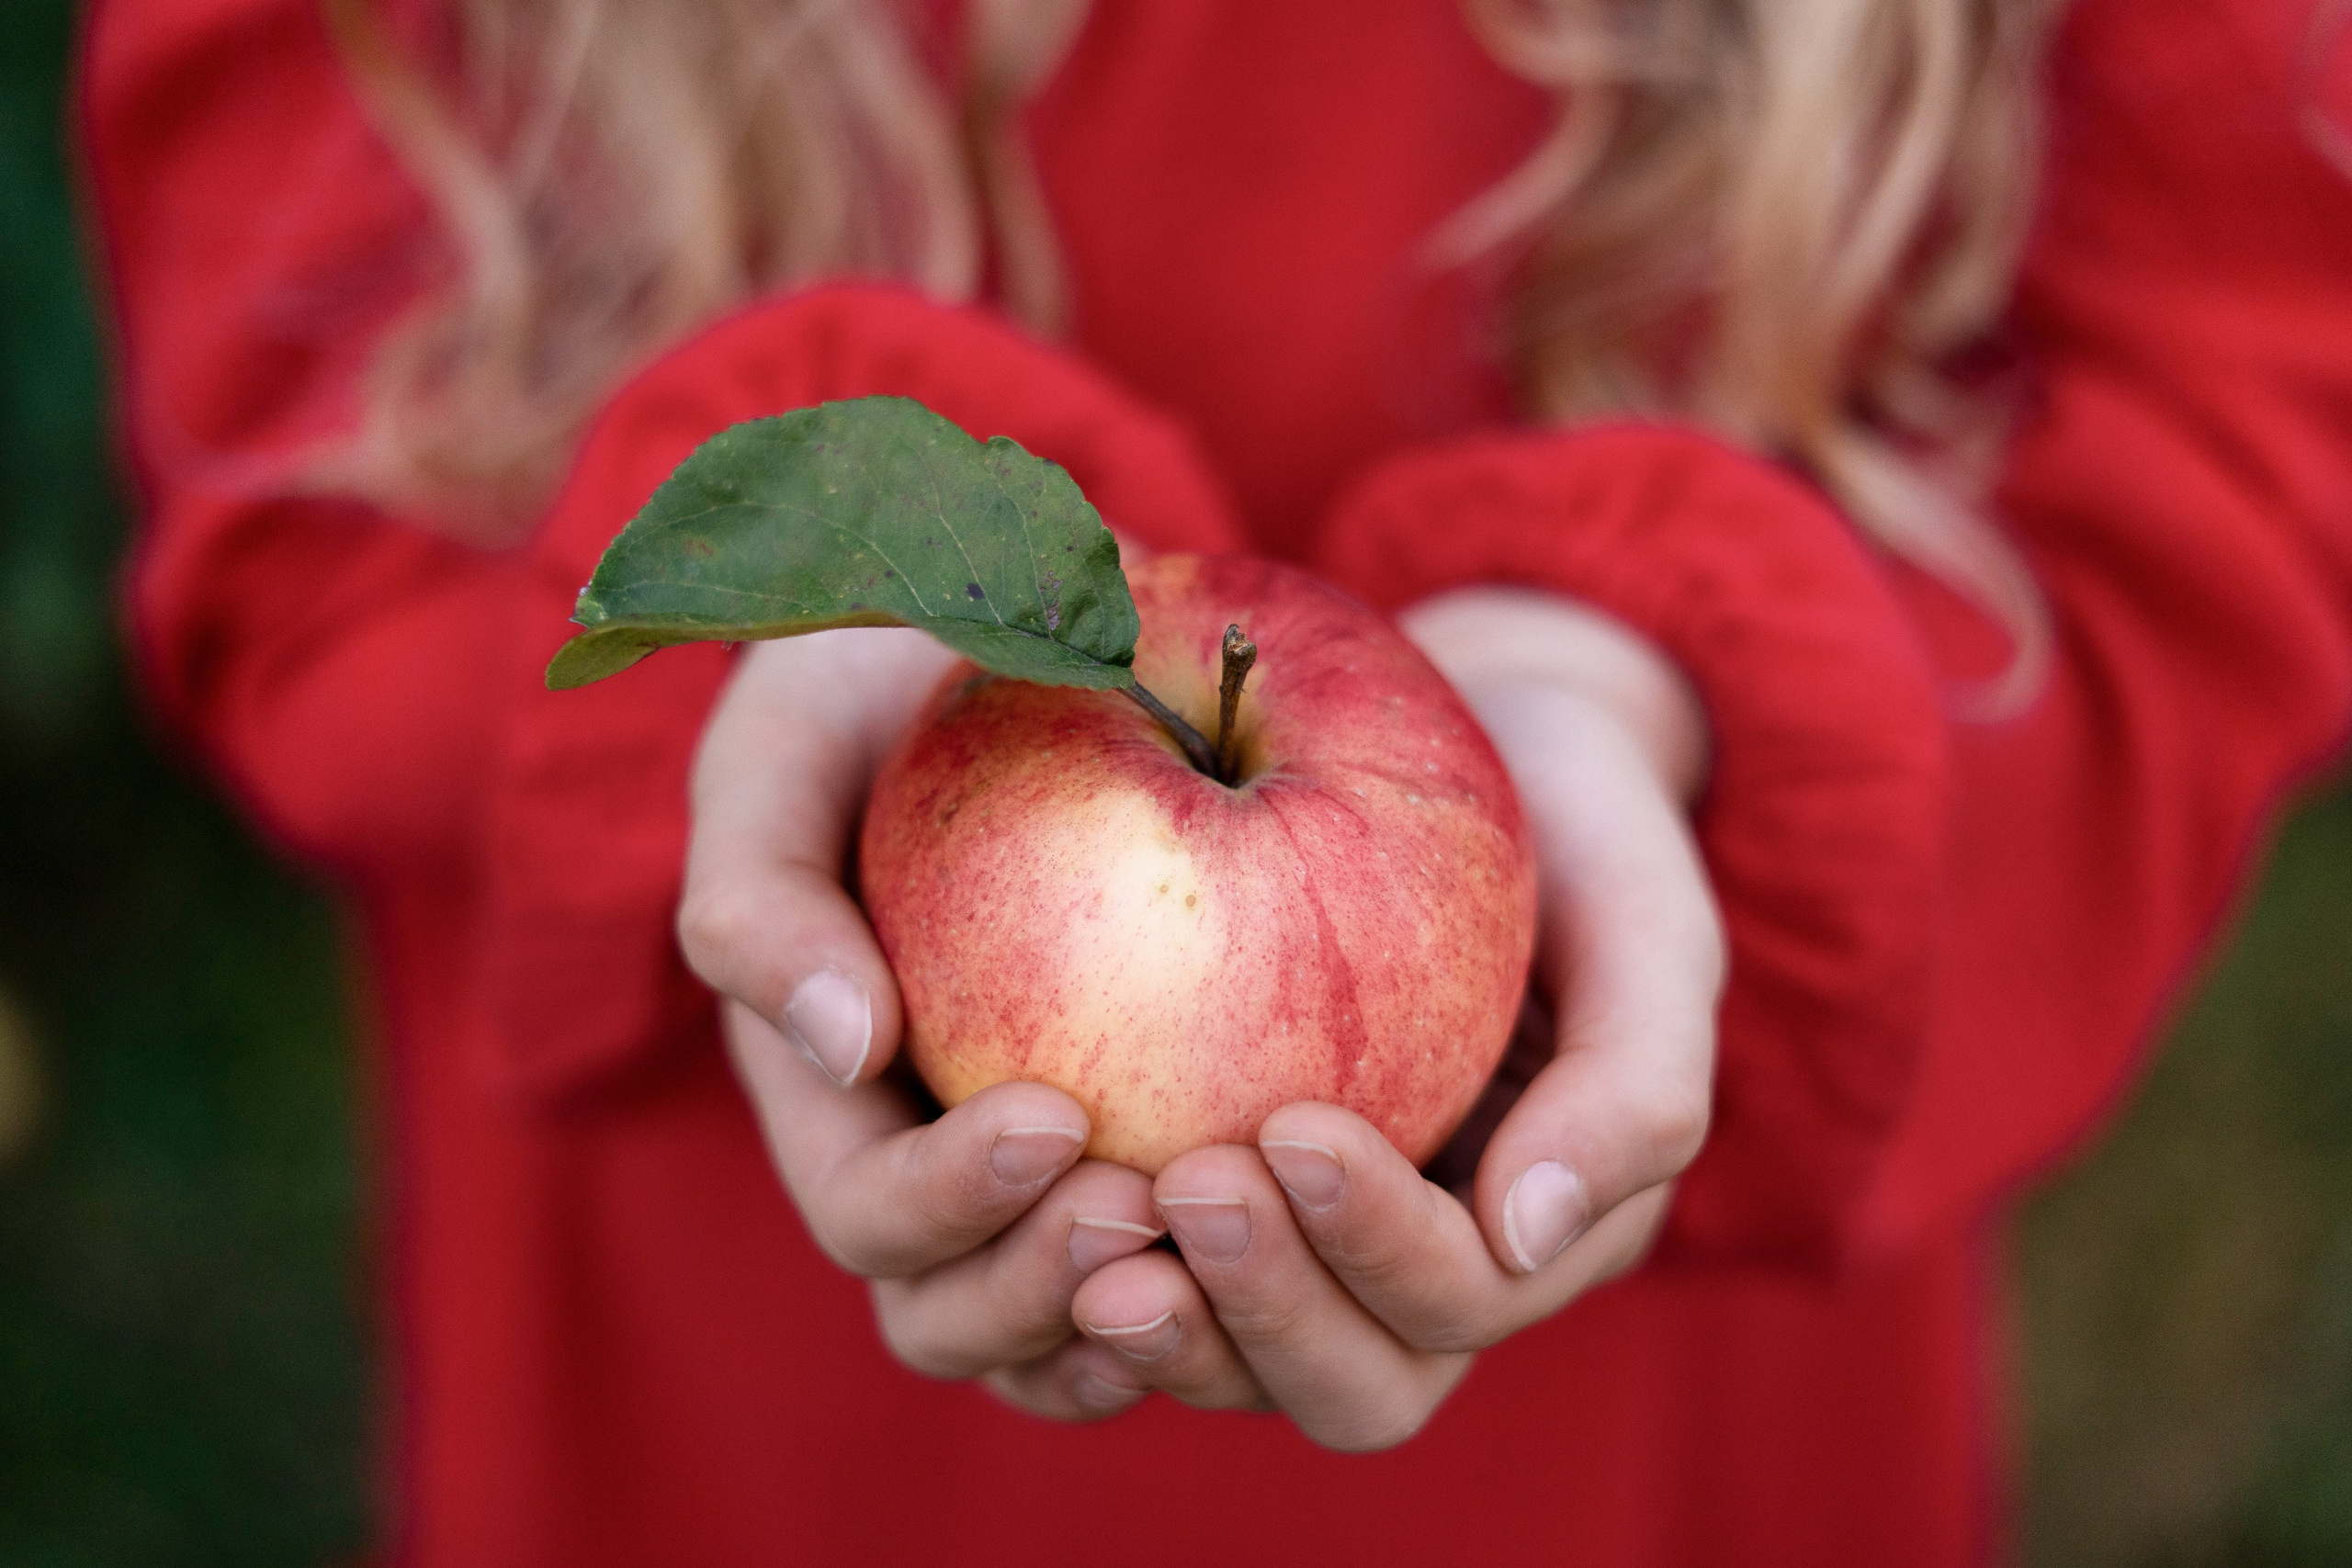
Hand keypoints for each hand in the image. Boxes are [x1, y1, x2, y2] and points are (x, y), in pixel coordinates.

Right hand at [680, 629, 1171, 1419]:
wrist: (1013, 627)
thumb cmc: (865, 681)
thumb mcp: (783, 749)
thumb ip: (767, 894)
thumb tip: (848, 1046)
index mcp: (831, 1101)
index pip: (870, 1215)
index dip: (947, 1199)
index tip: (1051, 1112)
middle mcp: (929, 1167)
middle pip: (955, 1318)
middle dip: (1038, 1291)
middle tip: (1144, 1204)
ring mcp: (1038, 1178)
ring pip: (1066, 1336)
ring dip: (1134, 1319)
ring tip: (1214, 1241)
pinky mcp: (1154, 1144)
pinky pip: (1188, 1269)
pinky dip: (1229, 1284)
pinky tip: (1308, 1241)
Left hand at [1063, 588, 1724, 1447]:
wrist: (1488, 747)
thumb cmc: (1584, 830)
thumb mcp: (1647, 922)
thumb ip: (1633, 1085)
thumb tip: (1527, 1236)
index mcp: (1536, 1232)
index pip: (1457, 1299)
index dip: (1377, 1244)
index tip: (1291, 1126)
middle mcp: (1421, 1273)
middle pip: (1351, 1386)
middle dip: (1264, 1312)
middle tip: (1182, 1189)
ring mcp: (1312, 1248)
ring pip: (1235, 1368)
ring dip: (1166, 1323)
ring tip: (1084, 1229)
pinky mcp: (1209, 1198)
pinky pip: (1147, 1284)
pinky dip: (1081, 1278)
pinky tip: (1017, 1204)